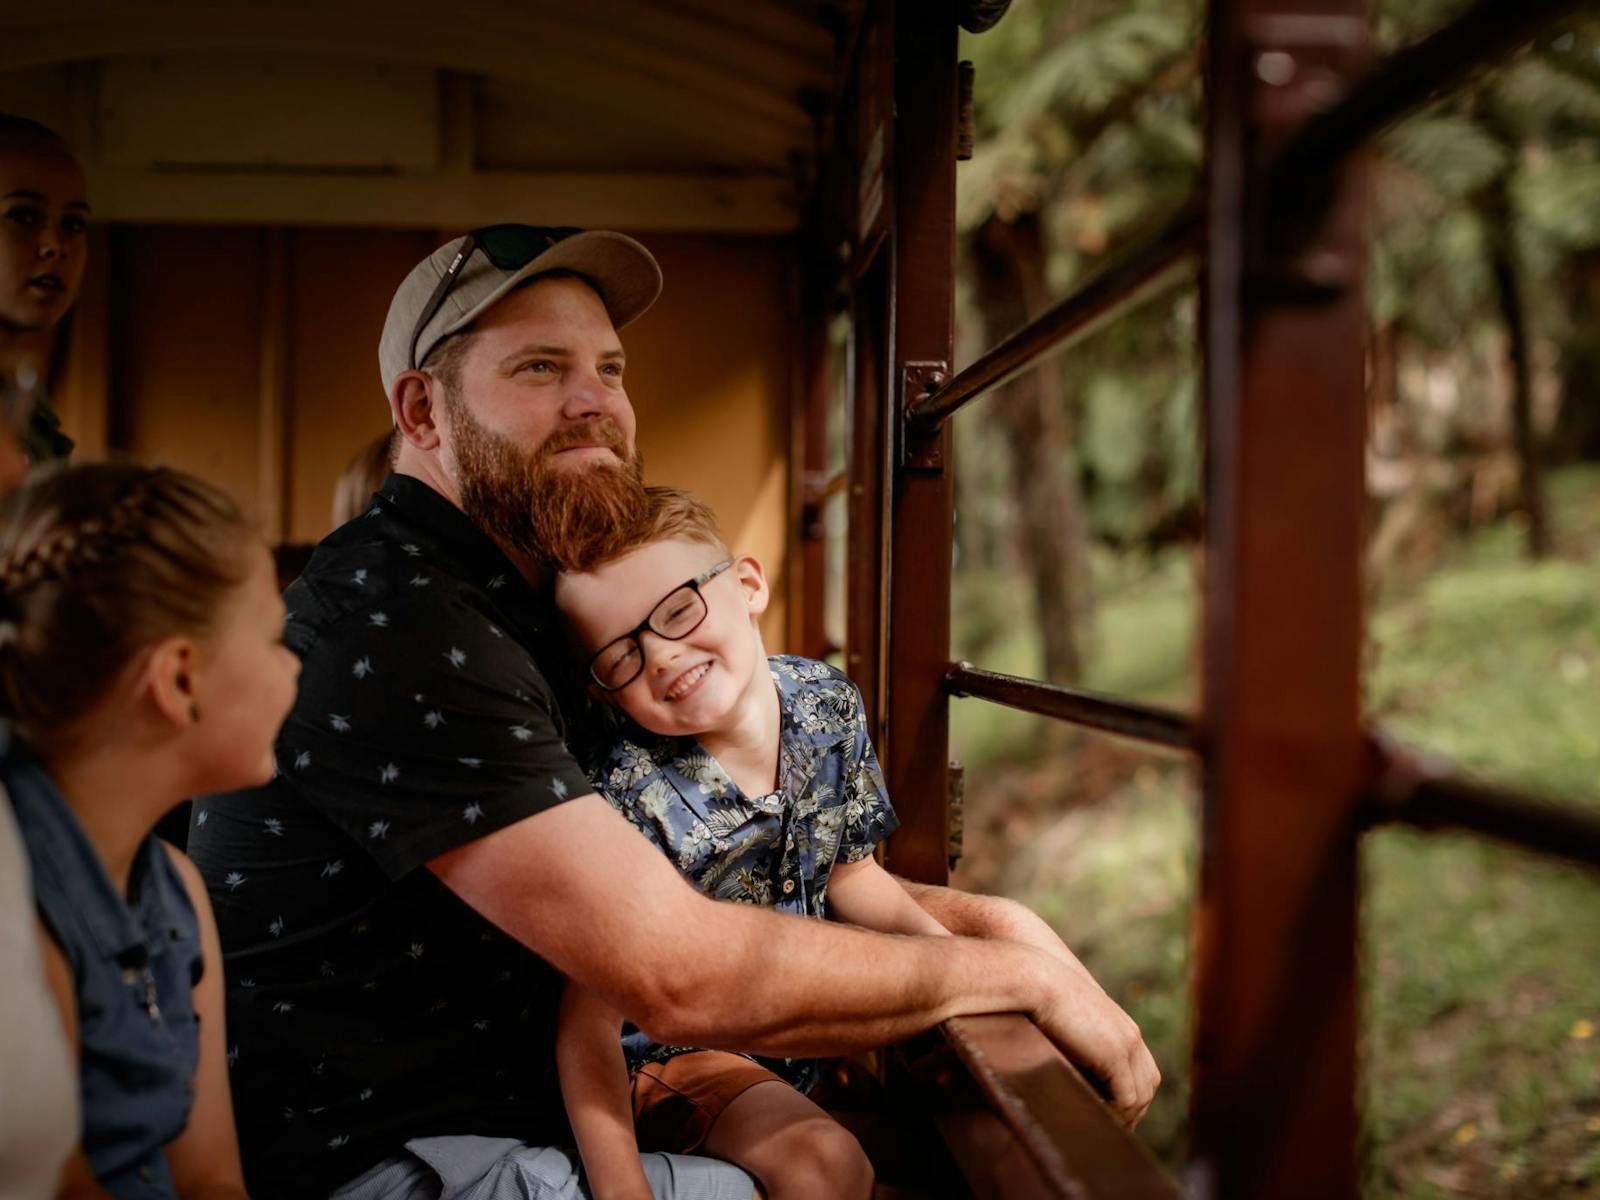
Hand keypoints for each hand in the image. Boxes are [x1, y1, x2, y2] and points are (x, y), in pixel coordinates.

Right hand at [1029, 952, 1159, 1127]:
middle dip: (1133, 1109)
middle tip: (1111, 1126)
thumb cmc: (1041, 993)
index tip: (1110, 1110)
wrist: (1036, 976)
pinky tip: (1097, 1116)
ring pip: (1141, 1095)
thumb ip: (1077, 1040)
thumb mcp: (1066, 1020)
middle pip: (1147, 1084)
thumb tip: (1069, 1065)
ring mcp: (1126, 1044)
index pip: (1141, 1069)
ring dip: (1126, 1115)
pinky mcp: (1114, 1054)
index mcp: (1120, 1025)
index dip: (1129, 1093)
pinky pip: (1127, 1098)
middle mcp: (1130, 1035)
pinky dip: (1117, 1113)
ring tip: (1102, 1126)